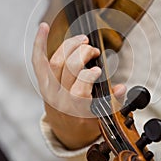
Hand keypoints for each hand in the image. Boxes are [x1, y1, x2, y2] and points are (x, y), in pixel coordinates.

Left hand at [32, 22, 125, 149]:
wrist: (68, 132)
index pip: (79, 88)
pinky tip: (43, 28)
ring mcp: (48, 89)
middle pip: (68, 68)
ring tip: (82, 40)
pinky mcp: (43, 82)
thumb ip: (114, 101)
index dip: (89, 75)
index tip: (98, 70)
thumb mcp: (104, 117)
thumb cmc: (87, 123)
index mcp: (75, 109)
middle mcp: (59, 98)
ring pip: (56, 61)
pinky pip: (39, 60)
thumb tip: (122, 87)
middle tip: (93, 50)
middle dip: (83, 54)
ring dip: (70, 45)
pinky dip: (39, 43)